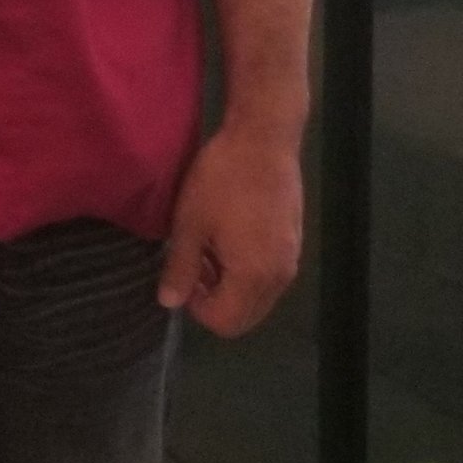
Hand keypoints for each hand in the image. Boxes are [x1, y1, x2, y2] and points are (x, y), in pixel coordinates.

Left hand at [158, 123, 303, 334]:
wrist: (263, 140)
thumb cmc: (221, 181)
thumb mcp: (190, 223)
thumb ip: (179, 268)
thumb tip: (168, 303)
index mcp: (254, 277)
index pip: (226, 323)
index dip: (197, 308)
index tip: (182, 274)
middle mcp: (280, 277)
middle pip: (246, 316)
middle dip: (215, 300)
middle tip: (193, 264)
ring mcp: (291, 260)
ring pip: (258, 297)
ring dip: (230, 285)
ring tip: (207, 247)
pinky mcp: (294, 242)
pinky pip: (269, 276)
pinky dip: (246, 271)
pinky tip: (228, 237)